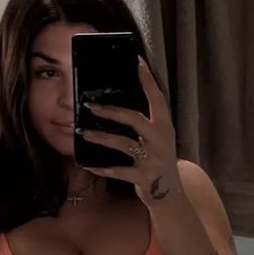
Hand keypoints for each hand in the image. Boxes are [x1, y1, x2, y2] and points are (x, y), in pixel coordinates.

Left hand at [77, 58, 180, 206]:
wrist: (171, 193)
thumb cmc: (159, 160)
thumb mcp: (159, 138)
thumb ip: (146, 123)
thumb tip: (119, 104)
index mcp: (165, 126)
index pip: (157, 98)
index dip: (147, 80)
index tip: (137, 61)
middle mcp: (160, 140)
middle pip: (134, 119)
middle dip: (110, 111)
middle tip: (90, 105)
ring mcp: (152, 159)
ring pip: (123, 144)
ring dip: (100, 137)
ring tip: (83, 132)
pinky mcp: (143, 177)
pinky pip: (118, 171)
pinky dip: (102, 169)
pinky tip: (88, 165)